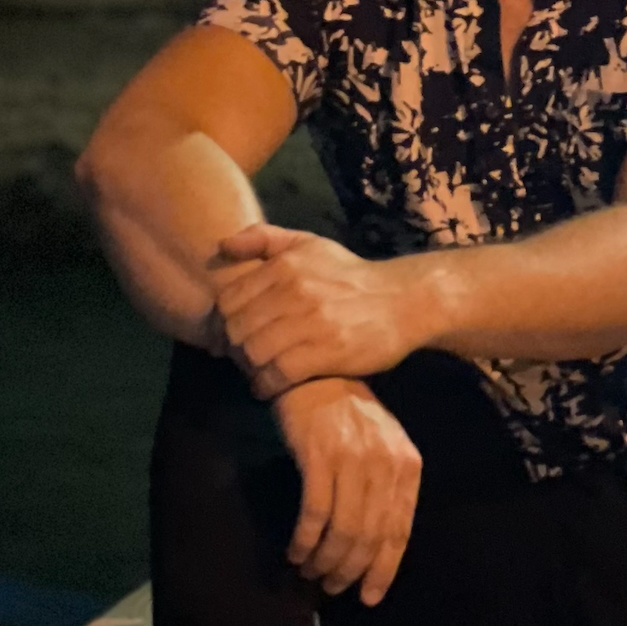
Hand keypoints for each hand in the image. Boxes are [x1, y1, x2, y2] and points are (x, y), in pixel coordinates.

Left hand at [213, 223, 436, 398]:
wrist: (403, 301)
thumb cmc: (350, 275)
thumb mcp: (310, 244)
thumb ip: (264, 238)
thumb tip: (223, 244)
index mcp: (285, 266)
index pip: (229, 299)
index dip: (225, 320)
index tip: (234, 333)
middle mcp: (294, 291)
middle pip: (237, 329)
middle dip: (235, 347)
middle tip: (244, 356)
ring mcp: (311, 323)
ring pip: (255, 352)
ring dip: (250, 368)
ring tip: (257, 370)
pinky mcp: (327, 352)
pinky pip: (279, 374)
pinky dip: (267, 385)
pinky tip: (268, 387)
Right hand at [271, 376, 421, 604]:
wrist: (316, 373)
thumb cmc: (349, 414)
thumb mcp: (382, 446)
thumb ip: (387, 489)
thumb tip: (376, 544)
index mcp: (407, 465)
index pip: (398, 531)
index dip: (383, 570)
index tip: (368, 597)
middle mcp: (385, 464)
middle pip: (369, 537)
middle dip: (349, 570)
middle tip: (331, 587)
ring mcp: (353, 460)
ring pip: (342, 531)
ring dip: (325, 560)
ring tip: (310, 572)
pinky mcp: (319, 457)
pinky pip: (314, 514)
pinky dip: (305, 541)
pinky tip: (296, 552)